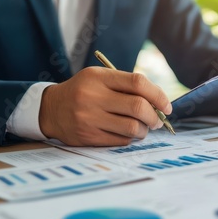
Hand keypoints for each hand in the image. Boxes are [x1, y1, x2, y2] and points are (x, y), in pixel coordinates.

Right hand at [39, 67, 171, 145]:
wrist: (51, 109)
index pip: (138, 83)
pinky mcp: (88, 136)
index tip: (166, 106)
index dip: (158, 95)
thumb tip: (159, 102)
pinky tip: (128, 134)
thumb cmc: (83, 92)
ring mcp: (89, 118)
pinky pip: (121, 140)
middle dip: (155, 116)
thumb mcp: (99, 78)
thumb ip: (126, 85)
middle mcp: (93, 96)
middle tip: (157, 120)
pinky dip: (130, 138)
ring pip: (132, 127)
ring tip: (143, 128)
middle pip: (138, 107)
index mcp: (98, 77)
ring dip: (145, 130)